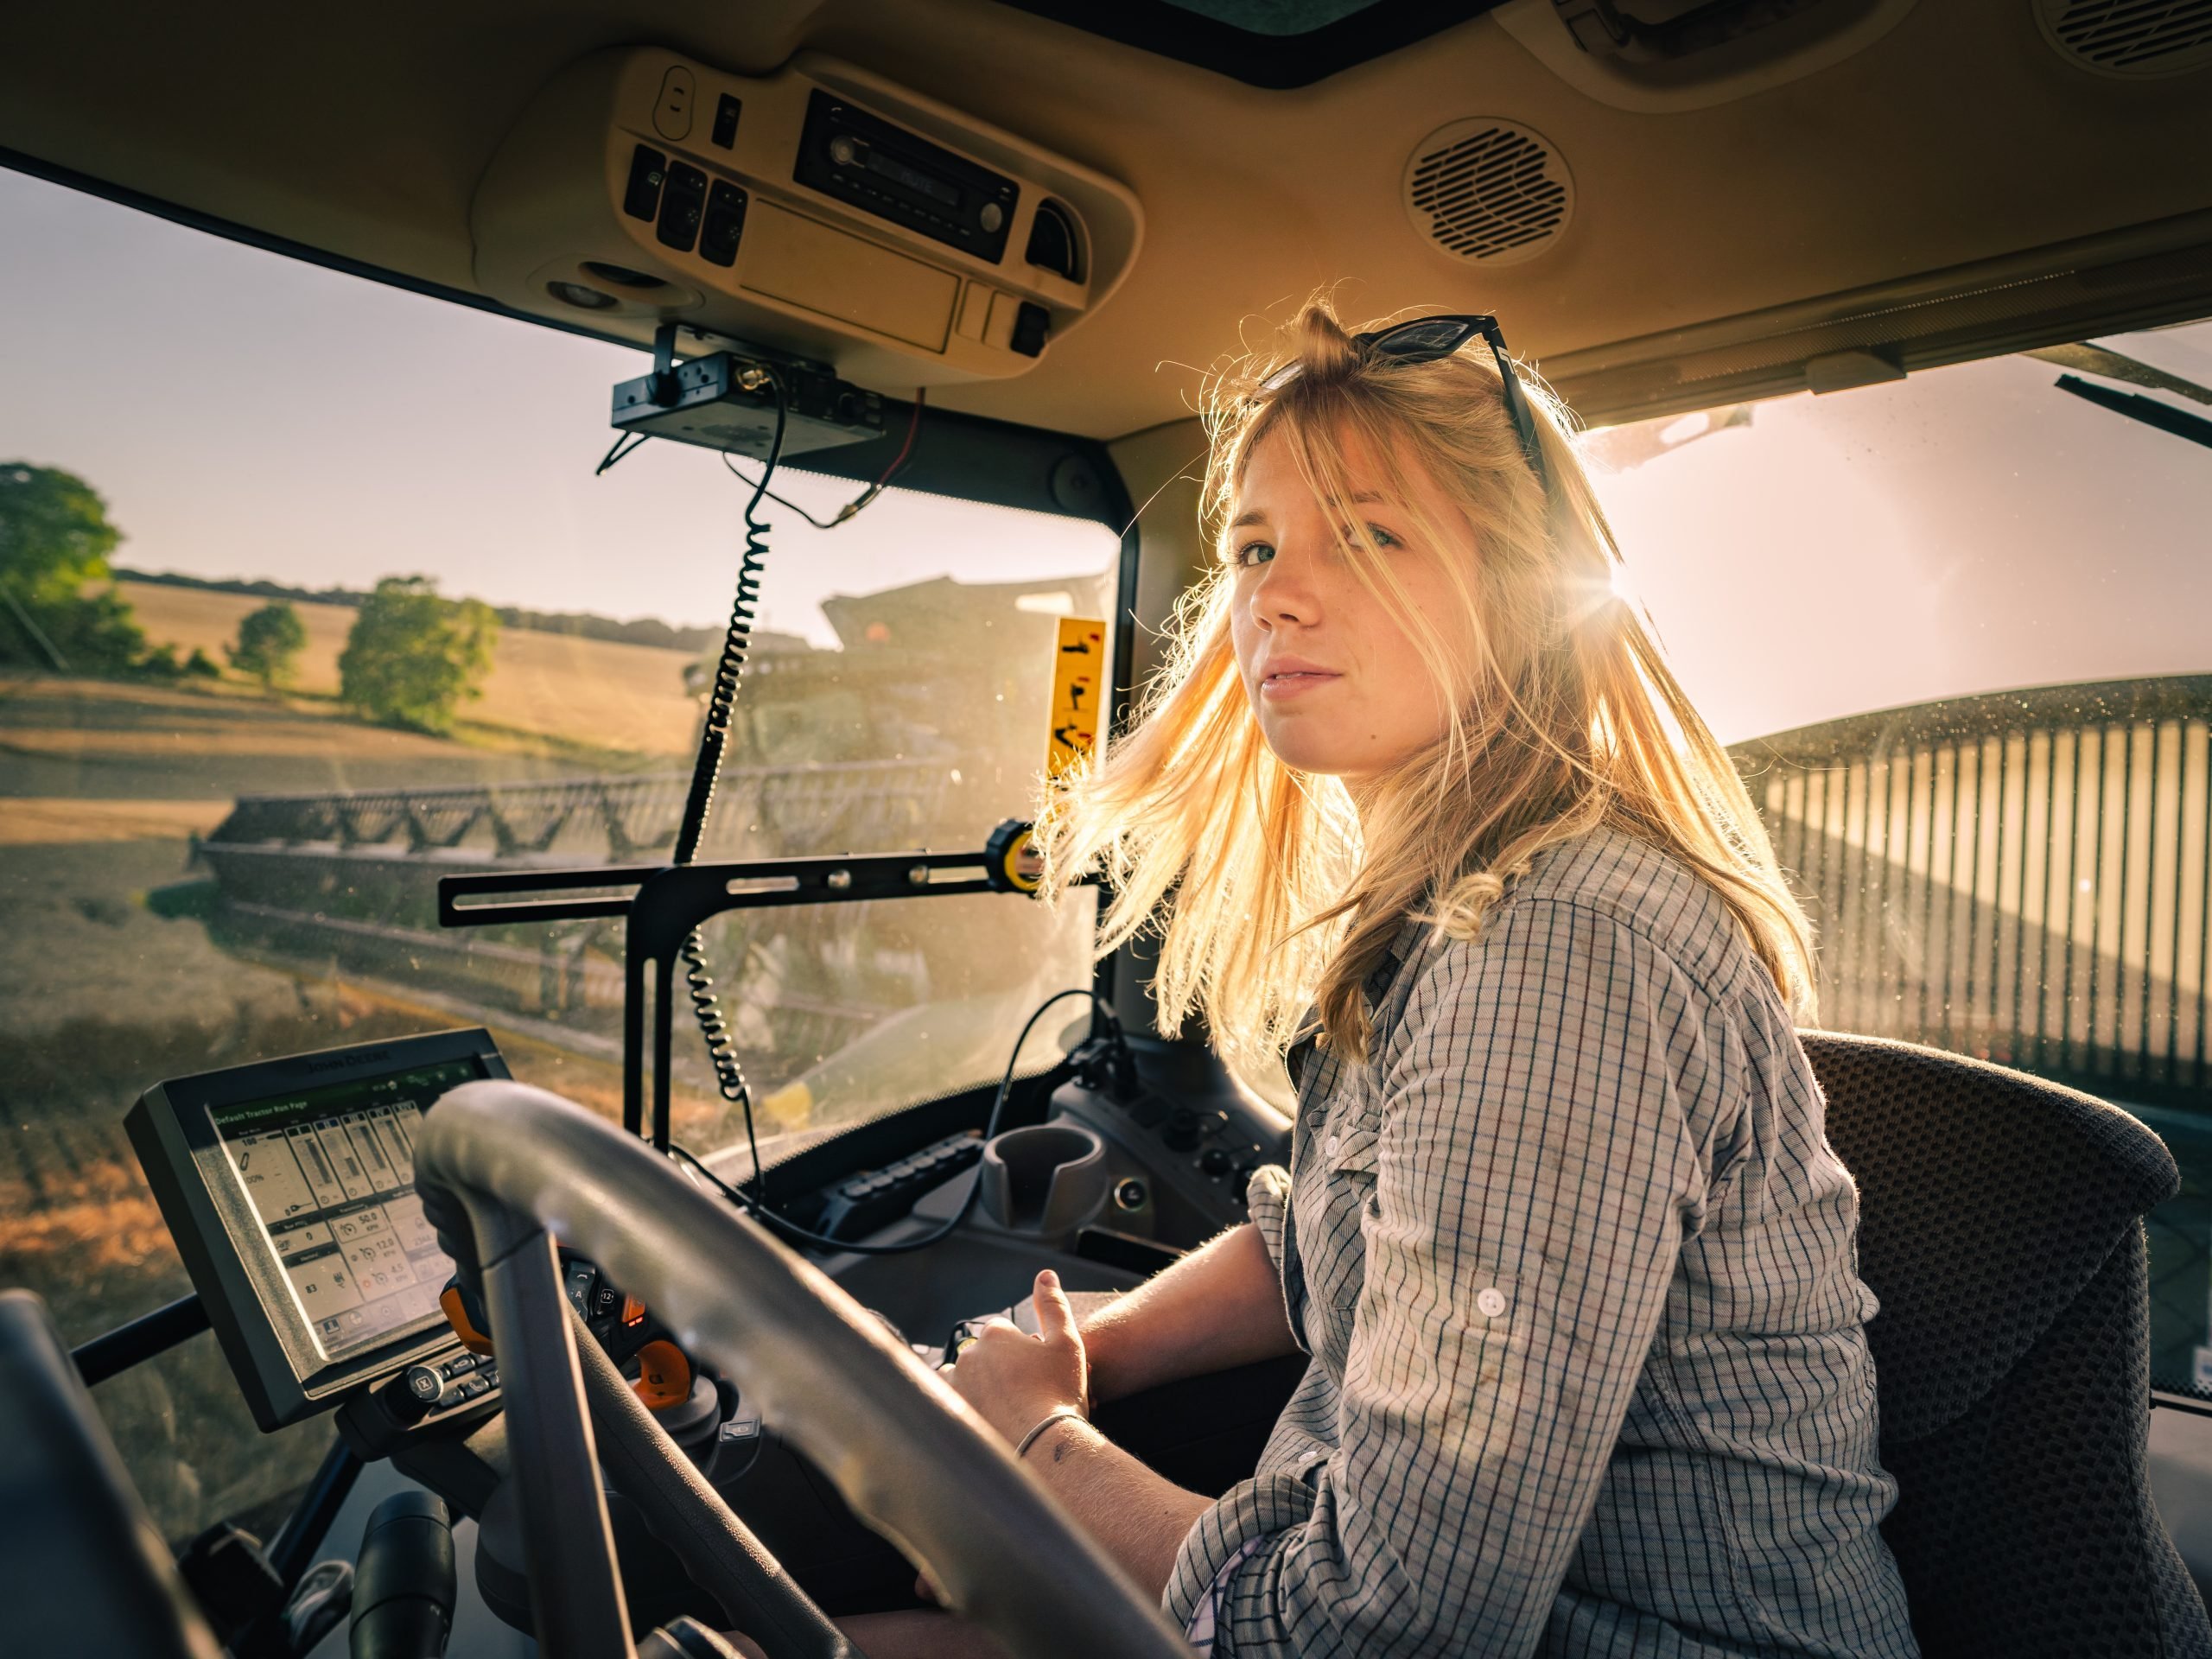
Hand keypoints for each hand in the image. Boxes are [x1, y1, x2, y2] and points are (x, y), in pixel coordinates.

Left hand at [941, 1269, 1088, 1444]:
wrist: (1045, 1447)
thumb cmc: (1060, 1394)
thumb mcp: (1067, 1343)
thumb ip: (1053, 1306)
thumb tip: (1045, 1275)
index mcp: (995, 1336)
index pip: (1002, 1332)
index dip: (1020, 1350)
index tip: (1035, 1370)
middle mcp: (968, 1357)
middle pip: (981, 1355)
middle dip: (997, 1368)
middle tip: (1024, 1393)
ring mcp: (955, 1388)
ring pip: (962, 1379)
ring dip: (976, 1387)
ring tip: (1002, 1409)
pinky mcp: (949, 1417)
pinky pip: (950, 1406)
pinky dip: (964, 1410)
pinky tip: (986, 1422)